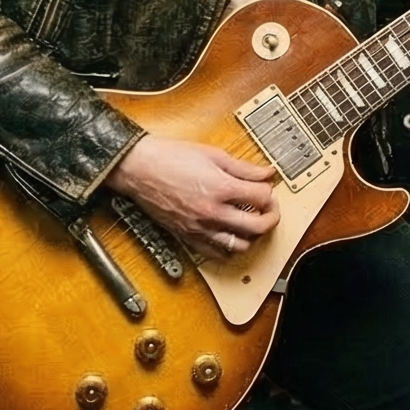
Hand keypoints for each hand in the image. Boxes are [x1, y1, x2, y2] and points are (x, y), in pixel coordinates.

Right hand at [107, 136, 278, 256]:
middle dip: (270, 217)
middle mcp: (212, 212)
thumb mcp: (212, 155)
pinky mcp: (187, 236)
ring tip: (251, 223)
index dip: (269, 192)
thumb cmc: (169, 158)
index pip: (262, 198)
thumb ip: (243, 167)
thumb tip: (266, 173)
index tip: (266, 188)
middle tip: (269, 209)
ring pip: (240, 245)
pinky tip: (230, 236)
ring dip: (252, 236)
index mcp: (221, 188)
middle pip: (258, 226)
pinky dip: (228, 249)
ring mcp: (200, 227)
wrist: (138, 168)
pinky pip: (215, 254)